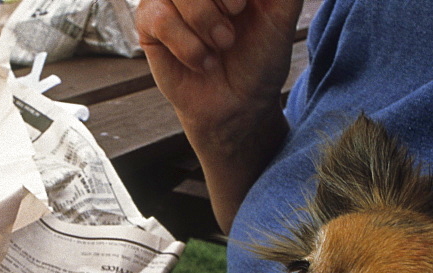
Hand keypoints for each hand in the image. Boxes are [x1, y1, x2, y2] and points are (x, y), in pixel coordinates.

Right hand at [137, 0, 302, 132]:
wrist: (240, 103)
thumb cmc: (261, 56)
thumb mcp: (283, 11)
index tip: (243, 4)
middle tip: (237, 16)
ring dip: (206, 21)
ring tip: (223, 44)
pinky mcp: (149, 23)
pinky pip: (161, 18)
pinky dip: (189, 46)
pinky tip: (203, 61)